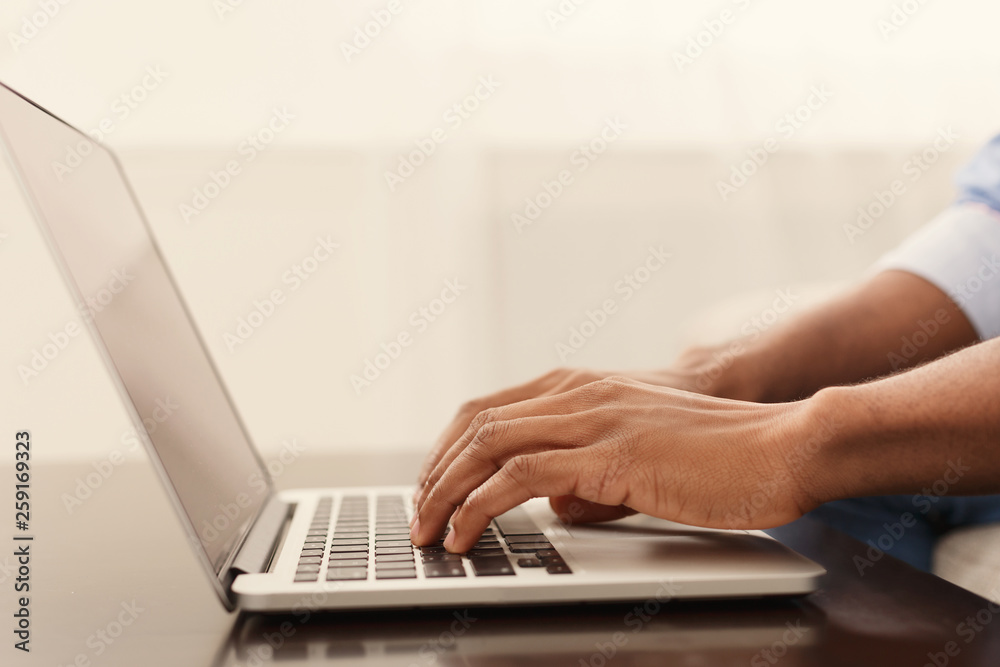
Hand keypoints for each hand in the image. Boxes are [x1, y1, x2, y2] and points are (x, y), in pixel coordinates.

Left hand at [414, 365, 709, 523]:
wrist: (782, 446)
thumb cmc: (720, 456)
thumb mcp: (640, 457)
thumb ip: (591, 474)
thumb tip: (555, 505)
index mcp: (584, 388)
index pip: (489, 409)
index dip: (449, 450)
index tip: (432, 487)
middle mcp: (580, 393)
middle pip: (475, 423)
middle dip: (435, 472)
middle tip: (417, 515)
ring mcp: (594, 418)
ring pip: (488, 445)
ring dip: (445, 491)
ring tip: (427, 531)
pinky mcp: (610, 453)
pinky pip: (520, 476)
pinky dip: (480, 506)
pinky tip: (466, 534)